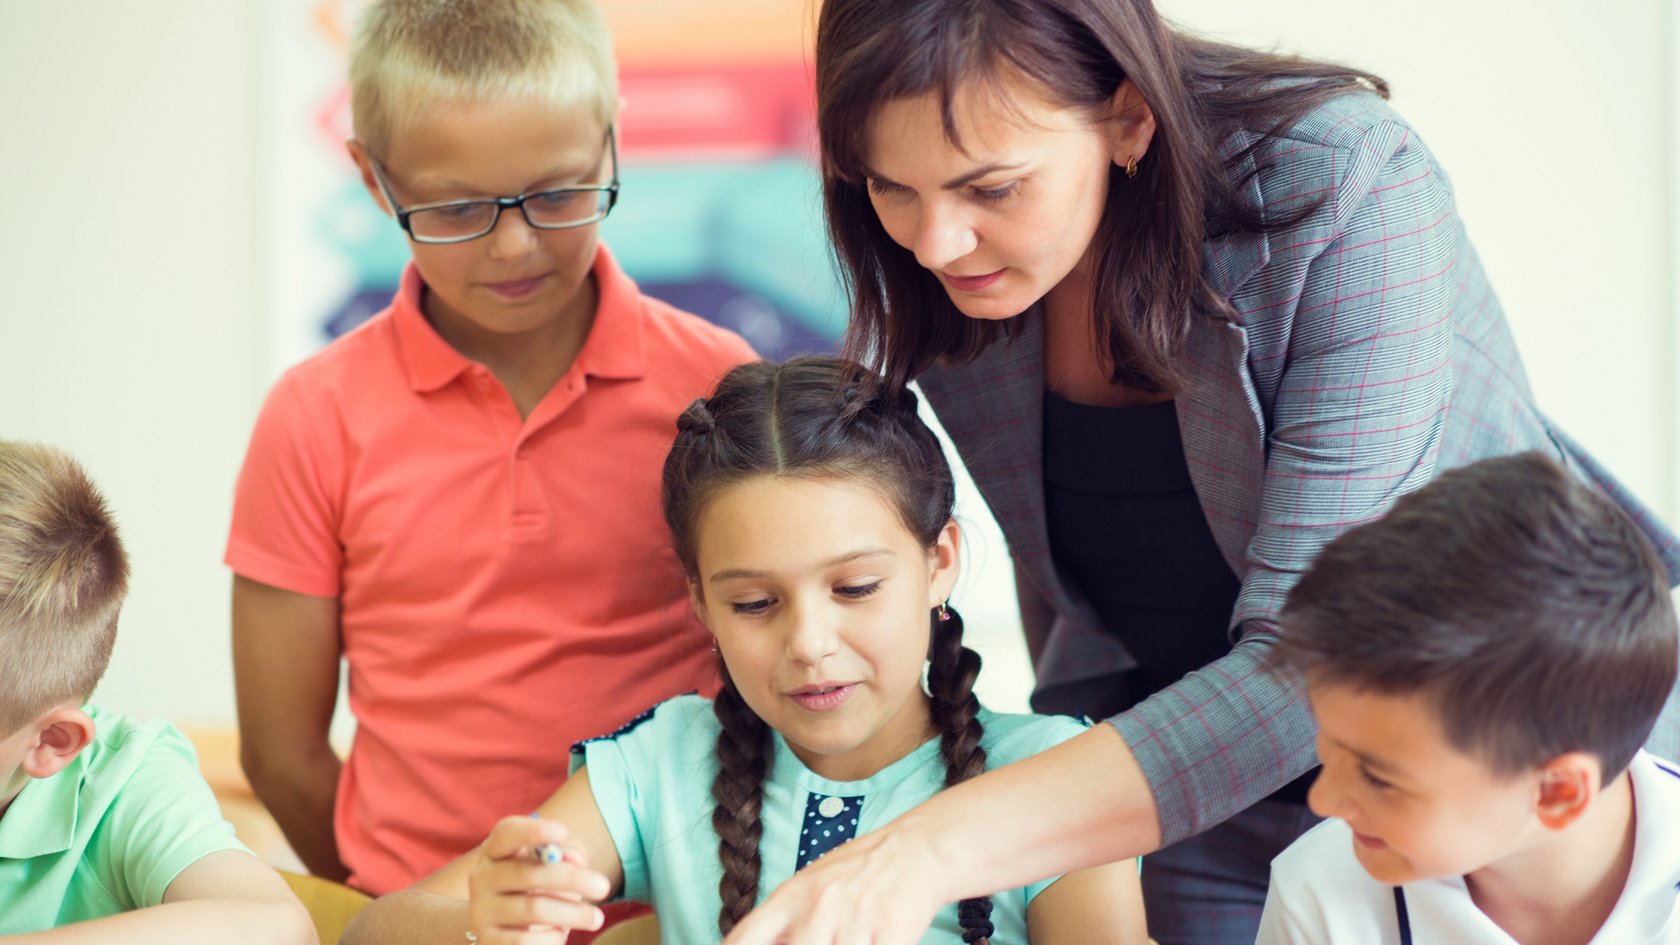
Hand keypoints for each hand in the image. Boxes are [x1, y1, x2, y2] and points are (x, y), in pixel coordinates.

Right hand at [467, 815, 611, 944]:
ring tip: (596, 917)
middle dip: (571, 879)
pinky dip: (552, 938)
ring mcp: (482, 911)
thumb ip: (566, 854)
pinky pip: (526, 941)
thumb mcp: (549, 864)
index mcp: (496, 850)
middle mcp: (482, 877)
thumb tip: (576, 860)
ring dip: (572, 913)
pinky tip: (560, 933)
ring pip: (533, 909)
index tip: (562, 831)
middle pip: (528, 874)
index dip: (532, 831)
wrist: (502, 927)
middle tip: (604, 886)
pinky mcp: (489, 941)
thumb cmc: (536, 886)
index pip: (507, 833)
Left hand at [723, 825, 945, 944]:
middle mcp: (818, 906)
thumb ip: (782, 924)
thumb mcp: (811, 886)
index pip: (745, 938)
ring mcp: (854, 920)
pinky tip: (873, 942)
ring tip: (852, 940)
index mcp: (791, 896)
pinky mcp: (891, 932)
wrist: (916, 850)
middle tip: (825, 943)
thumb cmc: (858, 873)